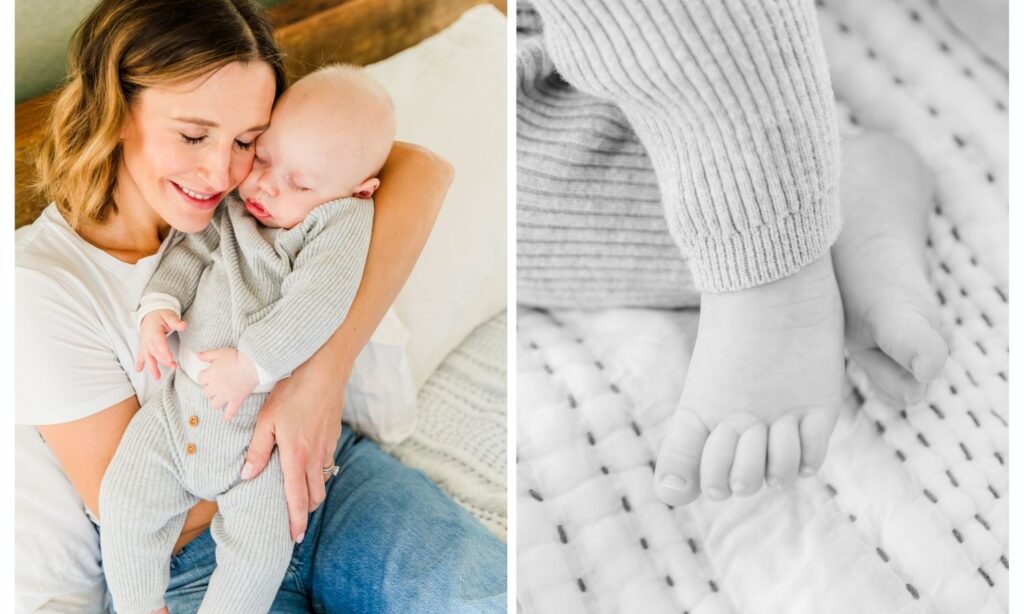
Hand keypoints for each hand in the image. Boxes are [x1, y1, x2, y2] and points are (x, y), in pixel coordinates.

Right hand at [135, 309, 186, 378]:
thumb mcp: (169, 316)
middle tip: (173, 367)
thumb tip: (184, 325)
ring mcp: (144, 343)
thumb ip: (176, 321)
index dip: (164, 351)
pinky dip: (138, 363)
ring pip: (147, 356)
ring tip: (157, 377)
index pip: (159, 342)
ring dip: (151, 367)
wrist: (151, 313)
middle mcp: (147, 339)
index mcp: (154, 331)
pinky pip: (140, 355)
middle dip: (163, 361)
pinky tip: (138, 370)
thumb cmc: (161, 315)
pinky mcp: (143, 346)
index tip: (170, 358)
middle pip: (154, 352)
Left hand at [196, 348, 259, 419]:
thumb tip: (196, 355)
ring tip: (220, 397)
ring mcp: (226, 395)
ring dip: (215, 401)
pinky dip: (227, 415)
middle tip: (217, 384)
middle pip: (206, 392)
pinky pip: (230, 412)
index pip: (200, 379)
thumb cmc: (237, 357)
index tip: (210, 374)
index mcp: (210, 375)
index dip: (205, 377)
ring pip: (214, 404)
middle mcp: (216, 387)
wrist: (253, 364)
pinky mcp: (236, 400)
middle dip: (210, 388)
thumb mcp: (220, 352)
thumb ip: (207, 355)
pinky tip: (226, 417)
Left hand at [240, 352, 347, 542]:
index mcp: (296, 456)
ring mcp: (327, 446)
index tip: (294, 539)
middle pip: (314, 495)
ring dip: (313, 493)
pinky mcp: (333, 436)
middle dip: (305, 511)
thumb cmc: (292, 392)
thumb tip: (247, 475)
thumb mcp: (267, 419)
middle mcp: (315, 456)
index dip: (296, 521)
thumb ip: (258, 450)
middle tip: (294, 521)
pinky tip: (308, 465)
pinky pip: (327, 462)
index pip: (297, 498)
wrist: (325, 371)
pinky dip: (318, 472)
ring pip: (323, 480)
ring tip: (301, 498)